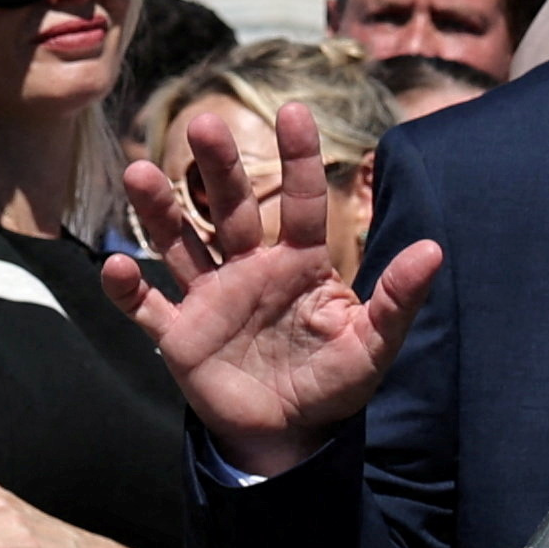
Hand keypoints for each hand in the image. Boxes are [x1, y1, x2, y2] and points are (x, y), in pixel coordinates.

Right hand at [109, 97, 450, 476]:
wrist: (289, 437)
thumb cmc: (333, 383)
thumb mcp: (373, 345)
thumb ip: (397, 299)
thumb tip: (433, 250)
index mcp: (299, 263)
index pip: (298, 201)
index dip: (297, 158)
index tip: (293, 111)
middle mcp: (250, 269)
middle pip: (230, 207)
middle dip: (218, 167)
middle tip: (203, 123)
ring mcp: (211, 299)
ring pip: (181, 243)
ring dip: (161, 209)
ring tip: (140, 170)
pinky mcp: (180, 337)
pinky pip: (148, 307)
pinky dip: (127, 290)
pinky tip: (115, 265)